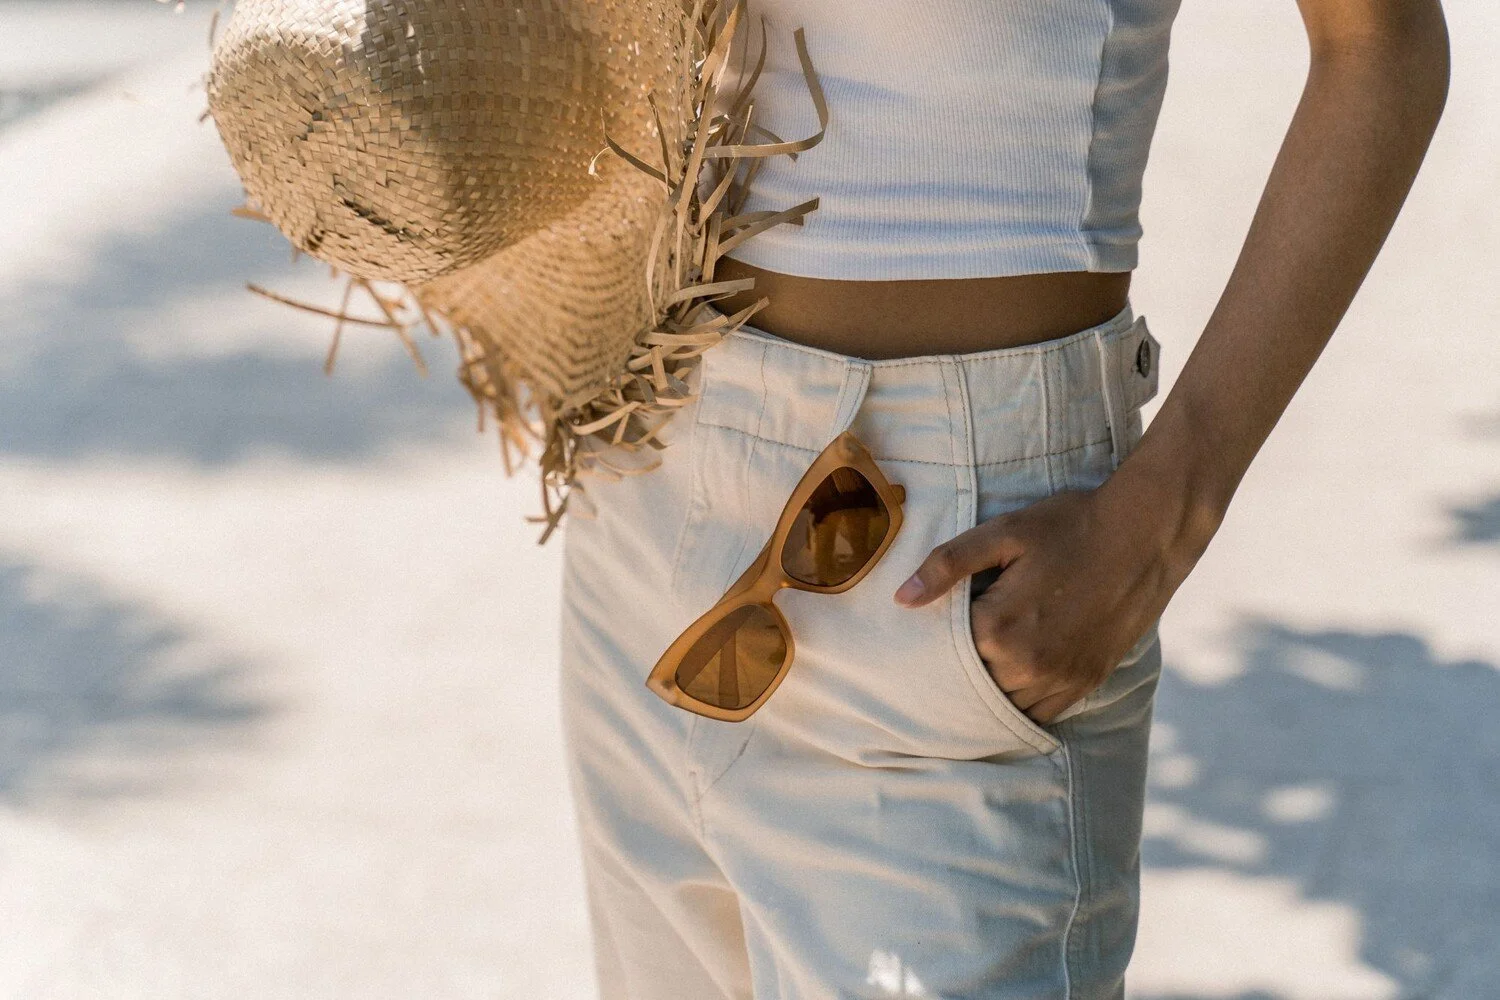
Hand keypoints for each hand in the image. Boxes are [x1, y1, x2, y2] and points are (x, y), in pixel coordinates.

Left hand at [892, 475, 1202, 723]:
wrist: (1145, 535)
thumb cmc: (1071, 526)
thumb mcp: (1003, 533)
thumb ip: (948, 565)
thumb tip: (902, 599)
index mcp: (998, 628)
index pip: (944, 653)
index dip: (932, 641)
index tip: (929, 629)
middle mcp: (1027, 665)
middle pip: (970, 685)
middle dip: (956, 670)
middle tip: (950, 649)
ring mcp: (1059, 679)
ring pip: (1002, 706)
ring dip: (986, 691)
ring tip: (977, 666)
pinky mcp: (1085, 683)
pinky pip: (1039, 713)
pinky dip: (1019, 704)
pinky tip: (1009, 683)